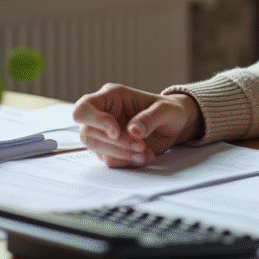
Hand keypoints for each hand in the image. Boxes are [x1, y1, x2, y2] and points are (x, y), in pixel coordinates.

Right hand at [73, 83, 202, 167]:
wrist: (175, 125)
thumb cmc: (168, 110)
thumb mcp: (166, 110)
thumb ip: (150, 118)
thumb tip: (133, 131)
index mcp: (112, 96)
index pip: (84, 108)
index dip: (95, 121)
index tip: (116, 132)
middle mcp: (104, 113)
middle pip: (87, 133)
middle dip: (115, 143)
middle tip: (141, 145)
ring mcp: (105, 133)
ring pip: (97, 149)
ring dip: (121, 154)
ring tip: (145, 152)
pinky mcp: (111, 149)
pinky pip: (110, 160)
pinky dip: (127, 162)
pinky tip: (145, 156)